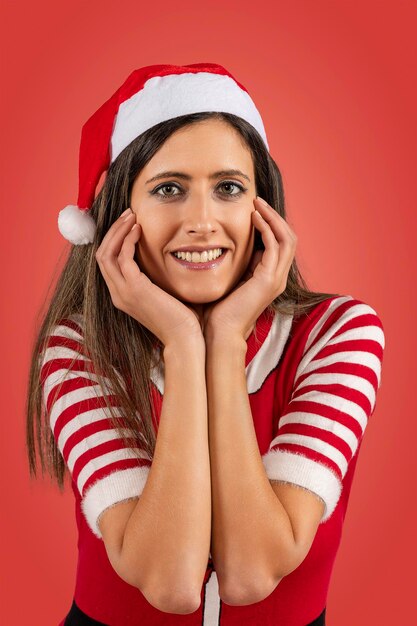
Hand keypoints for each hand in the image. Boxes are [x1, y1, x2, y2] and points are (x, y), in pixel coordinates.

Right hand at [95, 208, 203, 346]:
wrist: (185, 339)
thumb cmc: (182, 318)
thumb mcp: (164, 293)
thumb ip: (157, 276)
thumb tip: (166, 255)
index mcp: (122, 295)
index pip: (107, 262)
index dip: (114, 240)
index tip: (128, 223)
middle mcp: (117, 294)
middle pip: (101, 254)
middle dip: (113, 231)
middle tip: (128, 213)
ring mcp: (123, 292)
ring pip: (106, 253)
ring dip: (118, 231)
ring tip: (132, 216)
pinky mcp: (134, 289)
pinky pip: (122, 258)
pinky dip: (127, 241)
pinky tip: (139, 230)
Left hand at [202, 196, 297, 341]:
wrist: (218, 334)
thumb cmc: (217, 311)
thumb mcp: (228, 280)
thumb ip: (234, 264)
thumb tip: (224, 246)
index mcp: (270, 278)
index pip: (280, 244)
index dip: (270, 225)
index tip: (254, 209)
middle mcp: (278, 278)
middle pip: (289, 238)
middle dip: (274, 217)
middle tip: (257, 201)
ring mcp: (276, 280)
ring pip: (287, 239)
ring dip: (273, 218)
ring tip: (257, 204)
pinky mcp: (268, 281)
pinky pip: (274, 246)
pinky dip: (266, 229)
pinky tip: (253, 218)